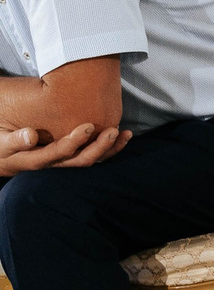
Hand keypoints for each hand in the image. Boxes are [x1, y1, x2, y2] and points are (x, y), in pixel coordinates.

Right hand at [0, 122, 128, 175]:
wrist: (2, 158)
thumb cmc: (0, 146)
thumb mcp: (1, 144)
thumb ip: (13, 141)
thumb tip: (30, 135)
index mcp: (35, 160)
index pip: (59, 154)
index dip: (75, 142)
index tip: (88, 126)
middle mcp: (53, 163)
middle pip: (81, 161)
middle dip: (99, 147)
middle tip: (113, 131)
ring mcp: (63, 161)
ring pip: (90, 159)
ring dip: (109, 149)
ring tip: (125, 134)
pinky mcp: (69, 156)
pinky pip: (91, 154)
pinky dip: (108, 147)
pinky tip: (122, 136)